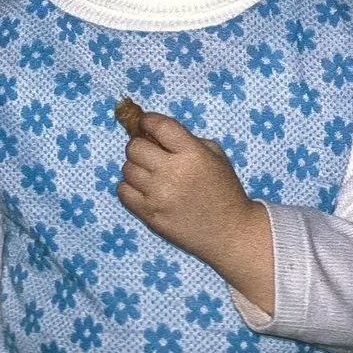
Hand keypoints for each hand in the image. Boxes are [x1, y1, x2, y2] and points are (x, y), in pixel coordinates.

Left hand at [117, 110, 276, 313]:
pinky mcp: (149, 215)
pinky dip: (129, 187)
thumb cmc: (224, 190)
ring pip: (126, 168)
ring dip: (135, 166)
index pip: (159, 126)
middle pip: (135, 147)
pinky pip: (123, 191)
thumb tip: (155, 132)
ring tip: (148, 173)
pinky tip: (143, 189)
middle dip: (139, 144)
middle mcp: (172, 172)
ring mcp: (158, 195)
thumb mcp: (215, 155)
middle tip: (148, 151)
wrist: (229, 231)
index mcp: (192, 153)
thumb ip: (187, 140)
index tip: (145, 122)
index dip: (147, 120)